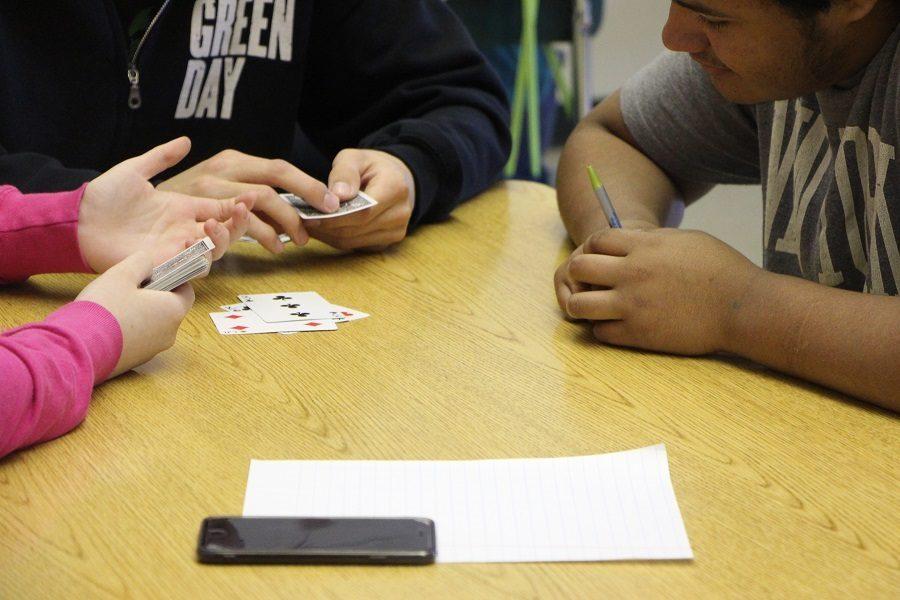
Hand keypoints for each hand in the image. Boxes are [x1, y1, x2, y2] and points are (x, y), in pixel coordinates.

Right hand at [76, 252, 193, 379]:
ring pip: (153, 325)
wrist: (78, 349)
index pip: (186, 292)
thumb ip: (142, 262)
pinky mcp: (135, 361)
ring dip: (140, 313)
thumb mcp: (122, 274)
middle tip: (130, 287)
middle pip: (169, 309)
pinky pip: (138, 340)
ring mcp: (153, 351)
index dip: (172, 280)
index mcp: (173, 311)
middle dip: (153, 296)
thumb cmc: (104, 308)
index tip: (154, 274)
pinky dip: (129, 330)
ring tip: (115, 304)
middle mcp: (170, 334)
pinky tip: (108, 324)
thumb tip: (150, 263)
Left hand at [79, 138, 254, 272]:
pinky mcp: (166, 264)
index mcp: (181, 208)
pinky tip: (194, 241)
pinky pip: (193, 267)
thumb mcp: (135, 169)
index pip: (220, 209)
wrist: (79, 221)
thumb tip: (186, 141)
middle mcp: (184, 230)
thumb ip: (162, 157)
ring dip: (222, 241)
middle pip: (226, 233)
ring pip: (215, 252)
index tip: (249, 197)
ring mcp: (176, 249)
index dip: (238, 205)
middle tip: (239, 210)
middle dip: (238, 224)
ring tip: (214, 227)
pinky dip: (200, 257)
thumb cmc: (104, 198)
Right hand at [158, 149, 339, 253]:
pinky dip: (260, 234)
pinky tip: (273, 247)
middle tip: (321, 221)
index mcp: (233, 160)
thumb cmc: (183, 206)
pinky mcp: (195, 206)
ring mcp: (208, 185)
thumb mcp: (219, 191)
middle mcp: (223, 167)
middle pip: (274, 177)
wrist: (128, 211)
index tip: (331, 202)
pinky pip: (236, 221)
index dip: (308, 184)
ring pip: (258, 198)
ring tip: (295, 241)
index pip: (279, 169)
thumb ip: (249, 196)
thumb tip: (292, 212)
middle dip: (304, 198)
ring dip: (283, 221)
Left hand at [305, 149, 415, 250]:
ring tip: (308, 224)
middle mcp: (400, 214)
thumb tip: (338, 195)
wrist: (396, 178)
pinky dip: (336, 239)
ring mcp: (396, 231)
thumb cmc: (372, 167)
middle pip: (356, 229)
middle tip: (302, 219)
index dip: (335, 216)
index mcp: (396, 188)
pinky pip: (356, 246)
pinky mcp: (387, 242)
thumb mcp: (355, 158)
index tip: (310, 213)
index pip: (363, 211)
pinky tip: (323, 229)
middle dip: (327, 226)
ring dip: (328, 235)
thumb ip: (344, 173)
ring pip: (353, 241)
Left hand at [562, 228, 762, 354]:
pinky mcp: (639, 334)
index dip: (594, 248)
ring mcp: (633, 306)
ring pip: (579, 305)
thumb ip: (651, 240)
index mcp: (644, 247)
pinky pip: (600, 332)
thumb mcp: (685, 240)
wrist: (742, 307)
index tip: (602, 257)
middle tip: (590, 282)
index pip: (595, 240)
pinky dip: (602, 328)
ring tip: (595, 306)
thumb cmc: (720, 269)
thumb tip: (628, 241)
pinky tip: (616, 324)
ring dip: (582, 305)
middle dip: (579, 273)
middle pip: (578, 268)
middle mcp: (632, 275)